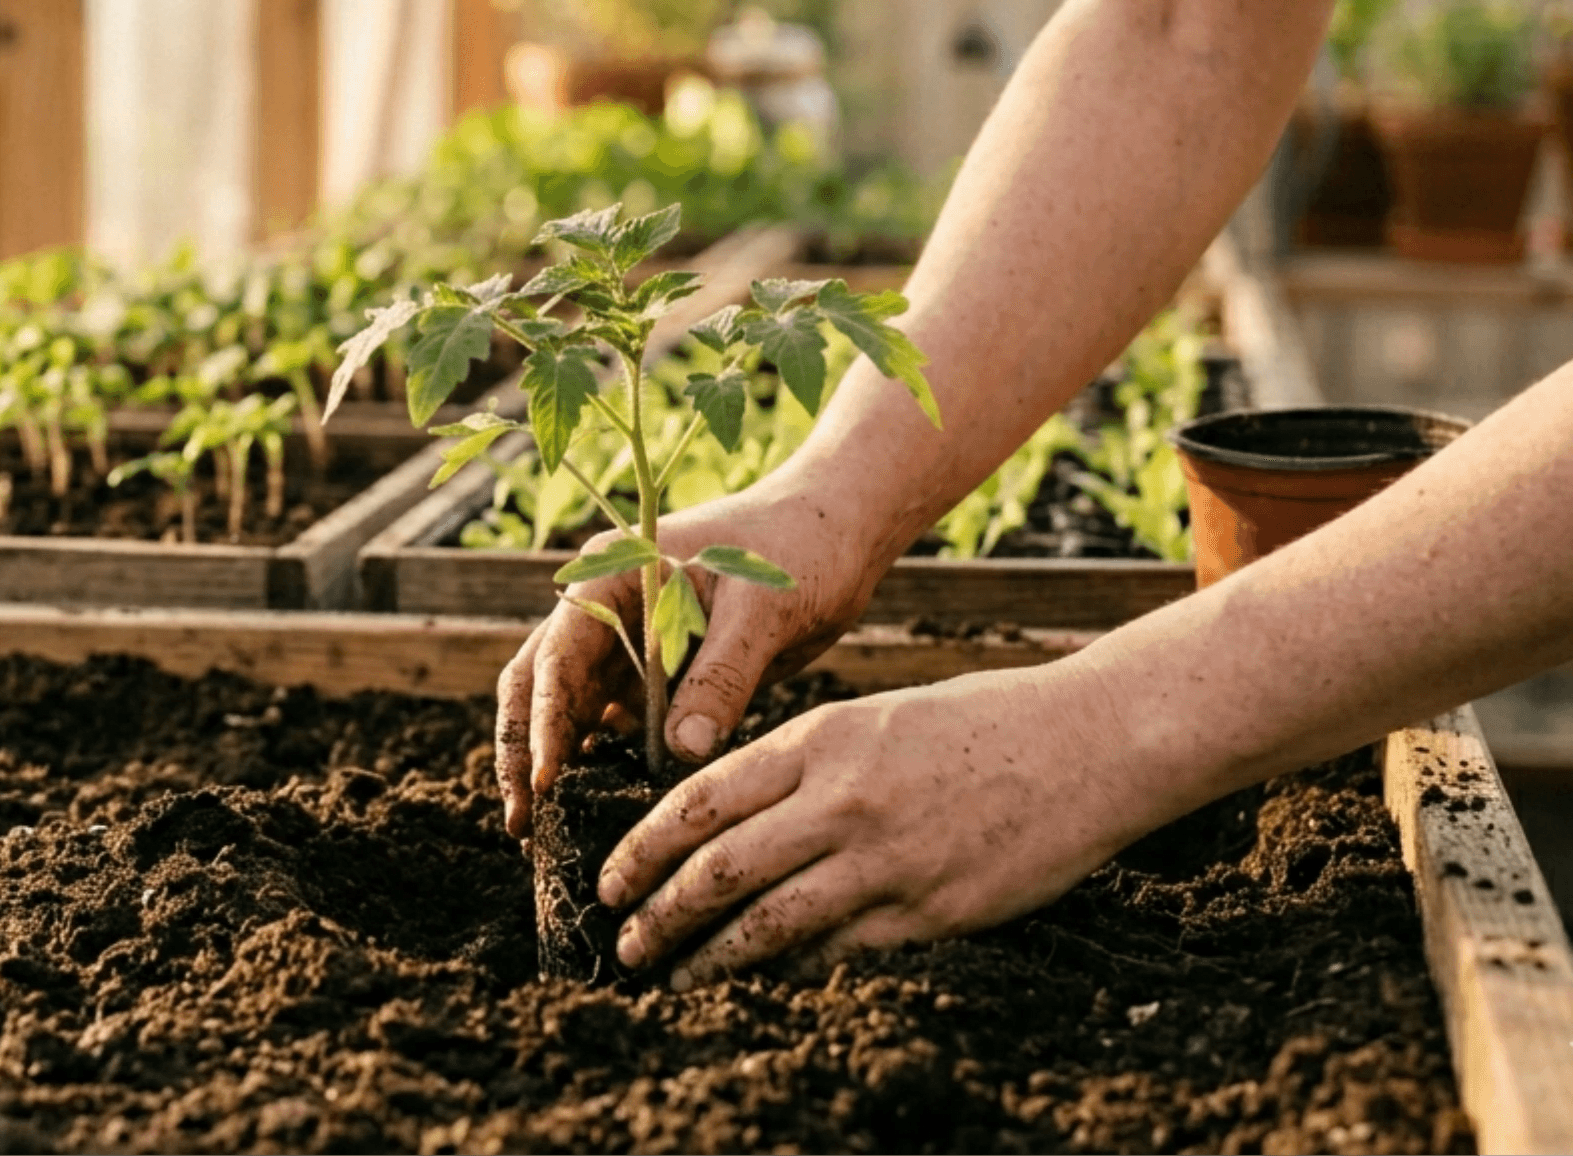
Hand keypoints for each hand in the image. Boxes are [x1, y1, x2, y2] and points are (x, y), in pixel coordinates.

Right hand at [493, 464, 896, 837]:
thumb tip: (683, 748)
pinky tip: (597, 810)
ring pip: (569, 711)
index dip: (546, 721)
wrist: (837, 535)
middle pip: (538, 684)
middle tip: (520, 824)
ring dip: (554, 764)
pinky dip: (601, 764)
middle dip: (524, 751)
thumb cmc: (798, 547)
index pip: (559, 655)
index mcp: (613, 575)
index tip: (545, 783)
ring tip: (541, 831)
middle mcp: (606, 610)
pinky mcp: (656, 678)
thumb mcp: (762, 609)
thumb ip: (721, 675)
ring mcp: (627, 646)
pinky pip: (616, 725)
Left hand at [599, 660, 1160, 983]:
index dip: (644, 849)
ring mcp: (886, 859)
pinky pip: (838, 949)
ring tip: (670, 975)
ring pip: (769, 921)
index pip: (700, 801)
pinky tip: (758, 980)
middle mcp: (841, 799)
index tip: (609, 881)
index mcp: (819, 740)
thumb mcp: (872, 717)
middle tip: (622, 942)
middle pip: (719, 868)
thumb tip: (729, 816)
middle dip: (658, 912)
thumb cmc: (978, 722)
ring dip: (708, 955)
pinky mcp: (930, 909)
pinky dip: (788, 968)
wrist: (1088, 742)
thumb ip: (801, 765)